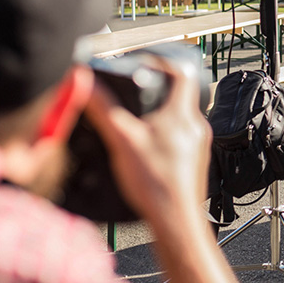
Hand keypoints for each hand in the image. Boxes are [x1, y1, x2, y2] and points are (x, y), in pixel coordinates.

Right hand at [82, 58, 210, 228]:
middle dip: (157, 92)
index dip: (164, 62)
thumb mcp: (121, 140)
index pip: (182, 73)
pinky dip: (164, 137)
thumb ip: (103, 109)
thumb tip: (85, 83)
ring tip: (138, 122)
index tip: (146, 61)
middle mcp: (196, 126)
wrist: (175, 220)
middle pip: (180, 95)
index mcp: (182, 114)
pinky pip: (180, 139)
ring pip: (180, 119)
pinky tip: (147, 150)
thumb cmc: (155, 183)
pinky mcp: (195, 162)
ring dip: (160, 116)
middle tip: (136, 92)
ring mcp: (198, 145)